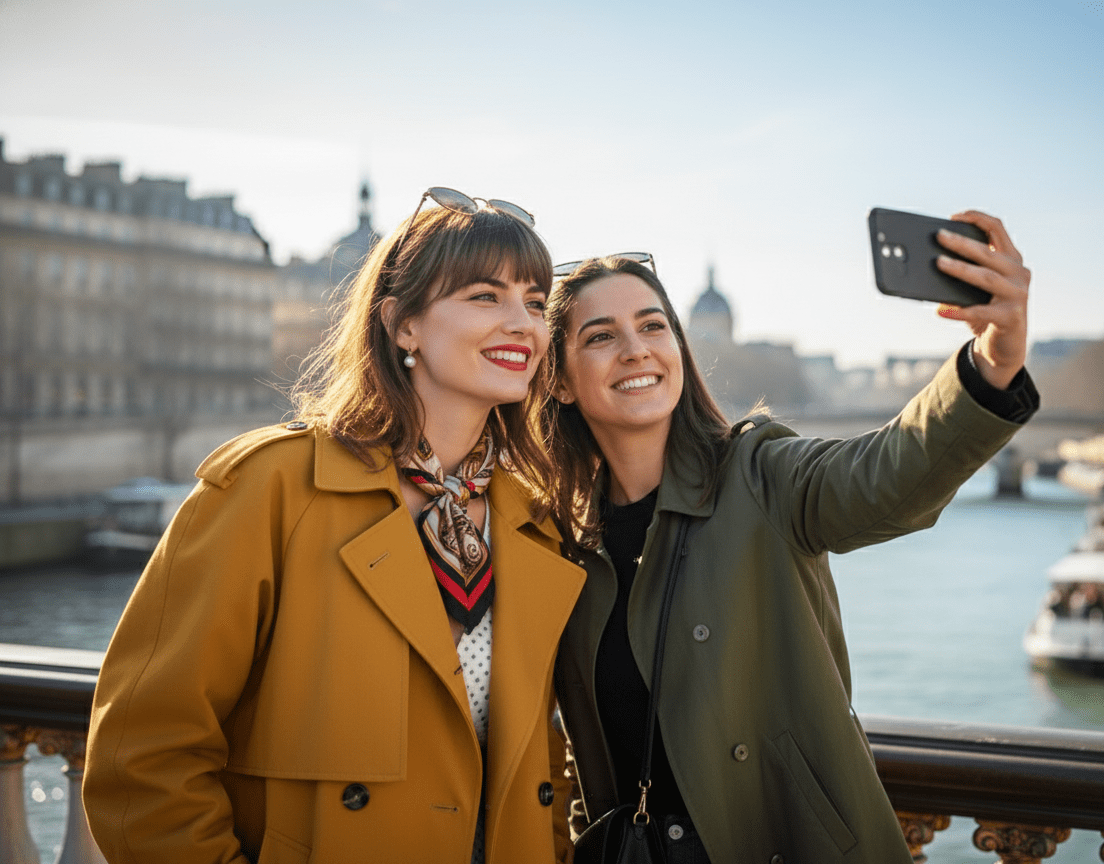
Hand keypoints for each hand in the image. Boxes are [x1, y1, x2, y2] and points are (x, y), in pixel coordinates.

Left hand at [934, 210, 1028, 389]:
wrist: (1004, 346)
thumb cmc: (985, 311)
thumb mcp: (974, 290)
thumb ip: (960, 275)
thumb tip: (929, 265)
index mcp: (1011, 259)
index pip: (997, 229)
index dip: (977, 219)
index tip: (954, 216)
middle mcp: (1019, 273)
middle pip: (987, 253)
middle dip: (961, 243)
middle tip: (938, 236)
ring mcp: (1018, 294)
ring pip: (985, 277)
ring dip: (960, 269)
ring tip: (938, 263)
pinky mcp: (1011, 317)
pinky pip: (981, 311)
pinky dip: (960, 311)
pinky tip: (941, 311)